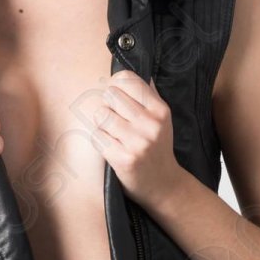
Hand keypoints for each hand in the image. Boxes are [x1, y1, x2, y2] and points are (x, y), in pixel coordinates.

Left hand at [90, 70, 182, 208]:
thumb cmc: (156, 147)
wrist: (164, 185)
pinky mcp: (123, 159)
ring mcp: (137, 142)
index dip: (114, 85)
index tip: (116, 98)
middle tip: (116, 120)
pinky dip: (99, 141)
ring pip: (100, 115)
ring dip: (102, 125)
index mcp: (160, 110)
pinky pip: (96, 136)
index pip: (126, 79)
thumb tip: (124, 74)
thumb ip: (146, 95)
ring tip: (114, 135)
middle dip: (108, 106)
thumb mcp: (160, 119)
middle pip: (110, 95)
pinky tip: (112, 148)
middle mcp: (151, 124)